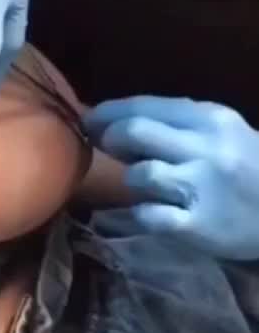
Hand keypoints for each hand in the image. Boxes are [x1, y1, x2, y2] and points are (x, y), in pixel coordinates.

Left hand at [85, 95, 258, 258]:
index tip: (91, 119)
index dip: (110, 112)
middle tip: (105, 146)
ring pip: (138, 175)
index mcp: (211, 119)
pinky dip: (143, 213)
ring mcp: (200, 188)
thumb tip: (118, 121)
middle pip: (134, 133)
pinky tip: (155, 212)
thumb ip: (178, 124)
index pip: (146, 106)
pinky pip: (147, 215)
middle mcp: (204, 149)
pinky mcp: (195, 226)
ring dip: (132, 179)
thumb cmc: (250, 168)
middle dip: (110, 138)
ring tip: (147, 184)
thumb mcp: (223, 132)